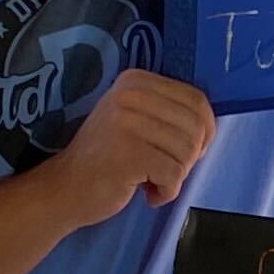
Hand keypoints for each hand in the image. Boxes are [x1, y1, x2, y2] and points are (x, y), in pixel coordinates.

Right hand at [55, 71, 217, 225]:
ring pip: (187, 152)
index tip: (184, 151)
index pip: (196, 100)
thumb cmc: (105, 159)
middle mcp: (130, 95)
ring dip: (176, 176)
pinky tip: (148, 193)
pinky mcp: (128, 154)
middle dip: (190, 157)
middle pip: (196, 126)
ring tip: (151, 180)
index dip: (204, 131)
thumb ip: (167, 113)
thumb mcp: (134, 120)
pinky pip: (173, 175)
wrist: (64, 188)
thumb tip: (209, 126)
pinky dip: (166, 191)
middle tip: (166, 170)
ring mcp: (127, 123)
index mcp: (135, 81)